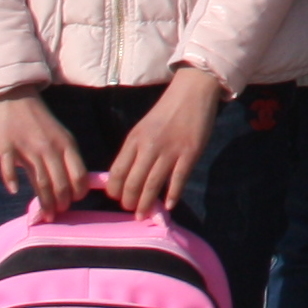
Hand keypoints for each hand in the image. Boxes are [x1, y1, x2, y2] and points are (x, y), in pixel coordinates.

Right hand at [0, 91, 90, 208]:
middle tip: (57, 213)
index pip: (79, 175)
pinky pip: (9, 168)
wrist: (15, 97)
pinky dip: (11, 180)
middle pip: (60, 183)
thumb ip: (66, 157)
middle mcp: (50, 148)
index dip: (78, 193)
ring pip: (40, 182)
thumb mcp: (61, 135)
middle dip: (61, 203)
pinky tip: (14, 190)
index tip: (73, 202)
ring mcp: (28, 148)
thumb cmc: (40, 120)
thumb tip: (74, 185)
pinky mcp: (7, 147)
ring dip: (44, 201)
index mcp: (66, 144)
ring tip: (45, 214)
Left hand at [101, 68, 221, 216]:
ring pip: (152, 184)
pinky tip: (168, 205)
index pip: (117, 171)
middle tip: (131, 210)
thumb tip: (127, 176)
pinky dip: (172, 195)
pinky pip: (178, 179)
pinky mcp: (190, 153)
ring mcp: (170, 150)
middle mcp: (149, 146)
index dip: (115, 189)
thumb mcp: (143, 127)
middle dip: (129, 201)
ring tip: (143, 214)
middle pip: (133, 181)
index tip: (117, 198)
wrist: (192, 92)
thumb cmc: (166, 111)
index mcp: (134, 139)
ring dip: (146, 203)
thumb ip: (135, 149)